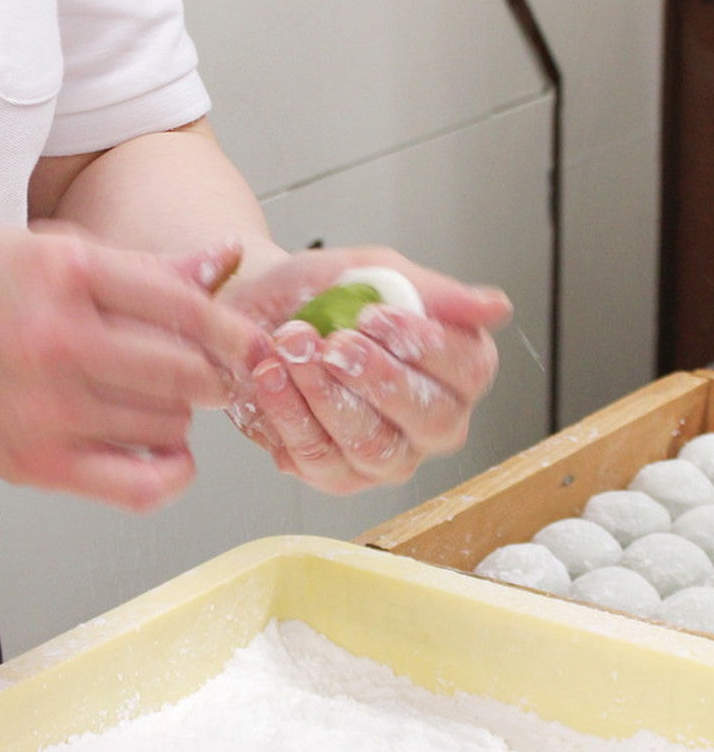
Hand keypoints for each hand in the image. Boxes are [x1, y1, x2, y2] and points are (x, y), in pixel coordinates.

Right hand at [0, 227, 269, 509]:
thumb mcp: (40, 250)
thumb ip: (140, 266)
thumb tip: (222, 263)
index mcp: (66, 273)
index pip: (188, 308)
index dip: (238, 331)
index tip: (260, 344)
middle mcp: (61, 342)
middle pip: (191, 374)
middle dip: (213, 373)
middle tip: (203, 369)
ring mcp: (48, 412)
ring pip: (171, 424)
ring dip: (181, 413)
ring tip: (153, 396)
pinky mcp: (37, 467)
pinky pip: (142, 487)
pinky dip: (172, 472)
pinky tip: (165, 450)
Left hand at [217, 245, 510, 494]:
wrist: (255, 313)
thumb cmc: (323, 296)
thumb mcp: (375, 275)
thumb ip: (434, 293)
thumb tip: (497, 308)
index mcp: (458, 372)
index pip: (469, 371)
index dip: (422, 345)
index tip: (372, 315)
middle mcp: (432, 424)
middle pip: (431, 418)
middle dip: (377, 377)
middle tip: (333, 342)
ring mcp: (386, 457)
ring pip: (372, 443)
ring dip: (325, 394)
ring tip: (291, 349)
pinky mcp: (337, 476)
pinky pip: (318, 457)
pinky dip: (289, 413)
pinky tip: (270, 377)